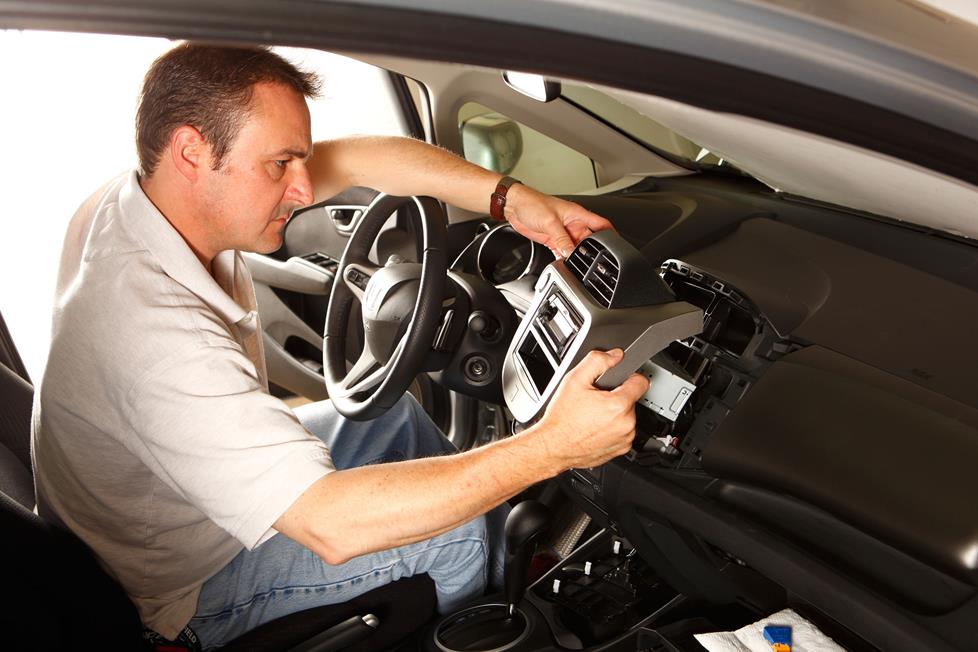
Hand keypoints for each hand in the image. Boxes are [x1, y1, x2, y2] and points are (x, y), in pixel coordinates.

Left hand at [504, 183, 613, 257]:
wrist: (514, 205)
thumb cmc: (532, 203)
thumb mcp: (550, 222)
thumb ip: (562, 239)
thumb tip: (571, 253)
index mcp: (578, 215)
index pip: (601, 225)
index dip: (611, 235)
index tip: (616, 247)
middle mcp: (573, 224)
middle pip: (589, 241)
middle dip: (589, 251)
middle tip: (588, 262)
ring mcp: (563, 233)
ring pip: (575, 248)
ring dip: (574, 257)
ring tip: (574, 264)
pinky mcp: (553, 240)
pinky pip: (562, 252)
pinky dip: (563, 258)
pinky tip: (562, 263)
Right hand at [528, 349, 649, 470]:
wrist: (553, 447)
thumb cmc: (562, 419)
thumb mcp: (574, 380)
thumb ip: (597, 361)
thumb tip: (615, 355)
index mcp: (619, 405)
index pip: (641, 382)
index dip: (629, 377)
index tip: (618, 380)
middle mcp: (626, 424)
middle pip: (631, 399)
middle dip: (616, 396)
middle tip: (595, 400)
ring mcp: (625, 439)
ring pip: (627, 416)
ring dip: (615, 414)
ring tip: (593, 415)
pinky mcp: (621, 449)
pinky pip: (623, 433)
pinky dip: (613, 429)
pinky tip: (595, 428)